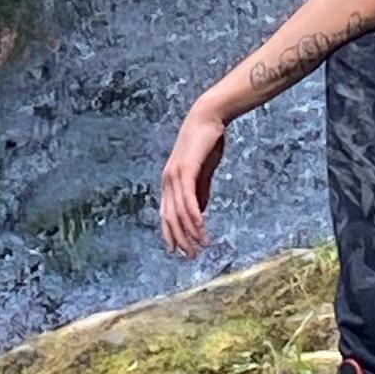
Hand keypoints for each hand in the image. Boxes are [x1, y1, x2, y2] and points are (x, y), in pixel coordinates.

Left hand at [159, 101, 225, 257]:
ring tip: (201, 245)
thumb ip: (199, 192)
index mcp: (170, 181)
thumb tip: (198, 214)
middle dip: (180, 239)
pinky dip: (194, 215)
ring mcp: (175, 174)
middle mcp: (168, 180)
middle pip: (170, 217)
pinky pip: (188, 197)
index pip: (166, 214)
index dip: (171, 234)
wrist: (207, 117)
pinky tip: (201, 227)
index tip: (179, 252)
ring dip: (190, 231)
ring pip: (179, 211)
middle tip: (191, 256)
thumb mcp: (202, 172)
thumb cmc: (206, 143)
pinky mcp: (186, 169)